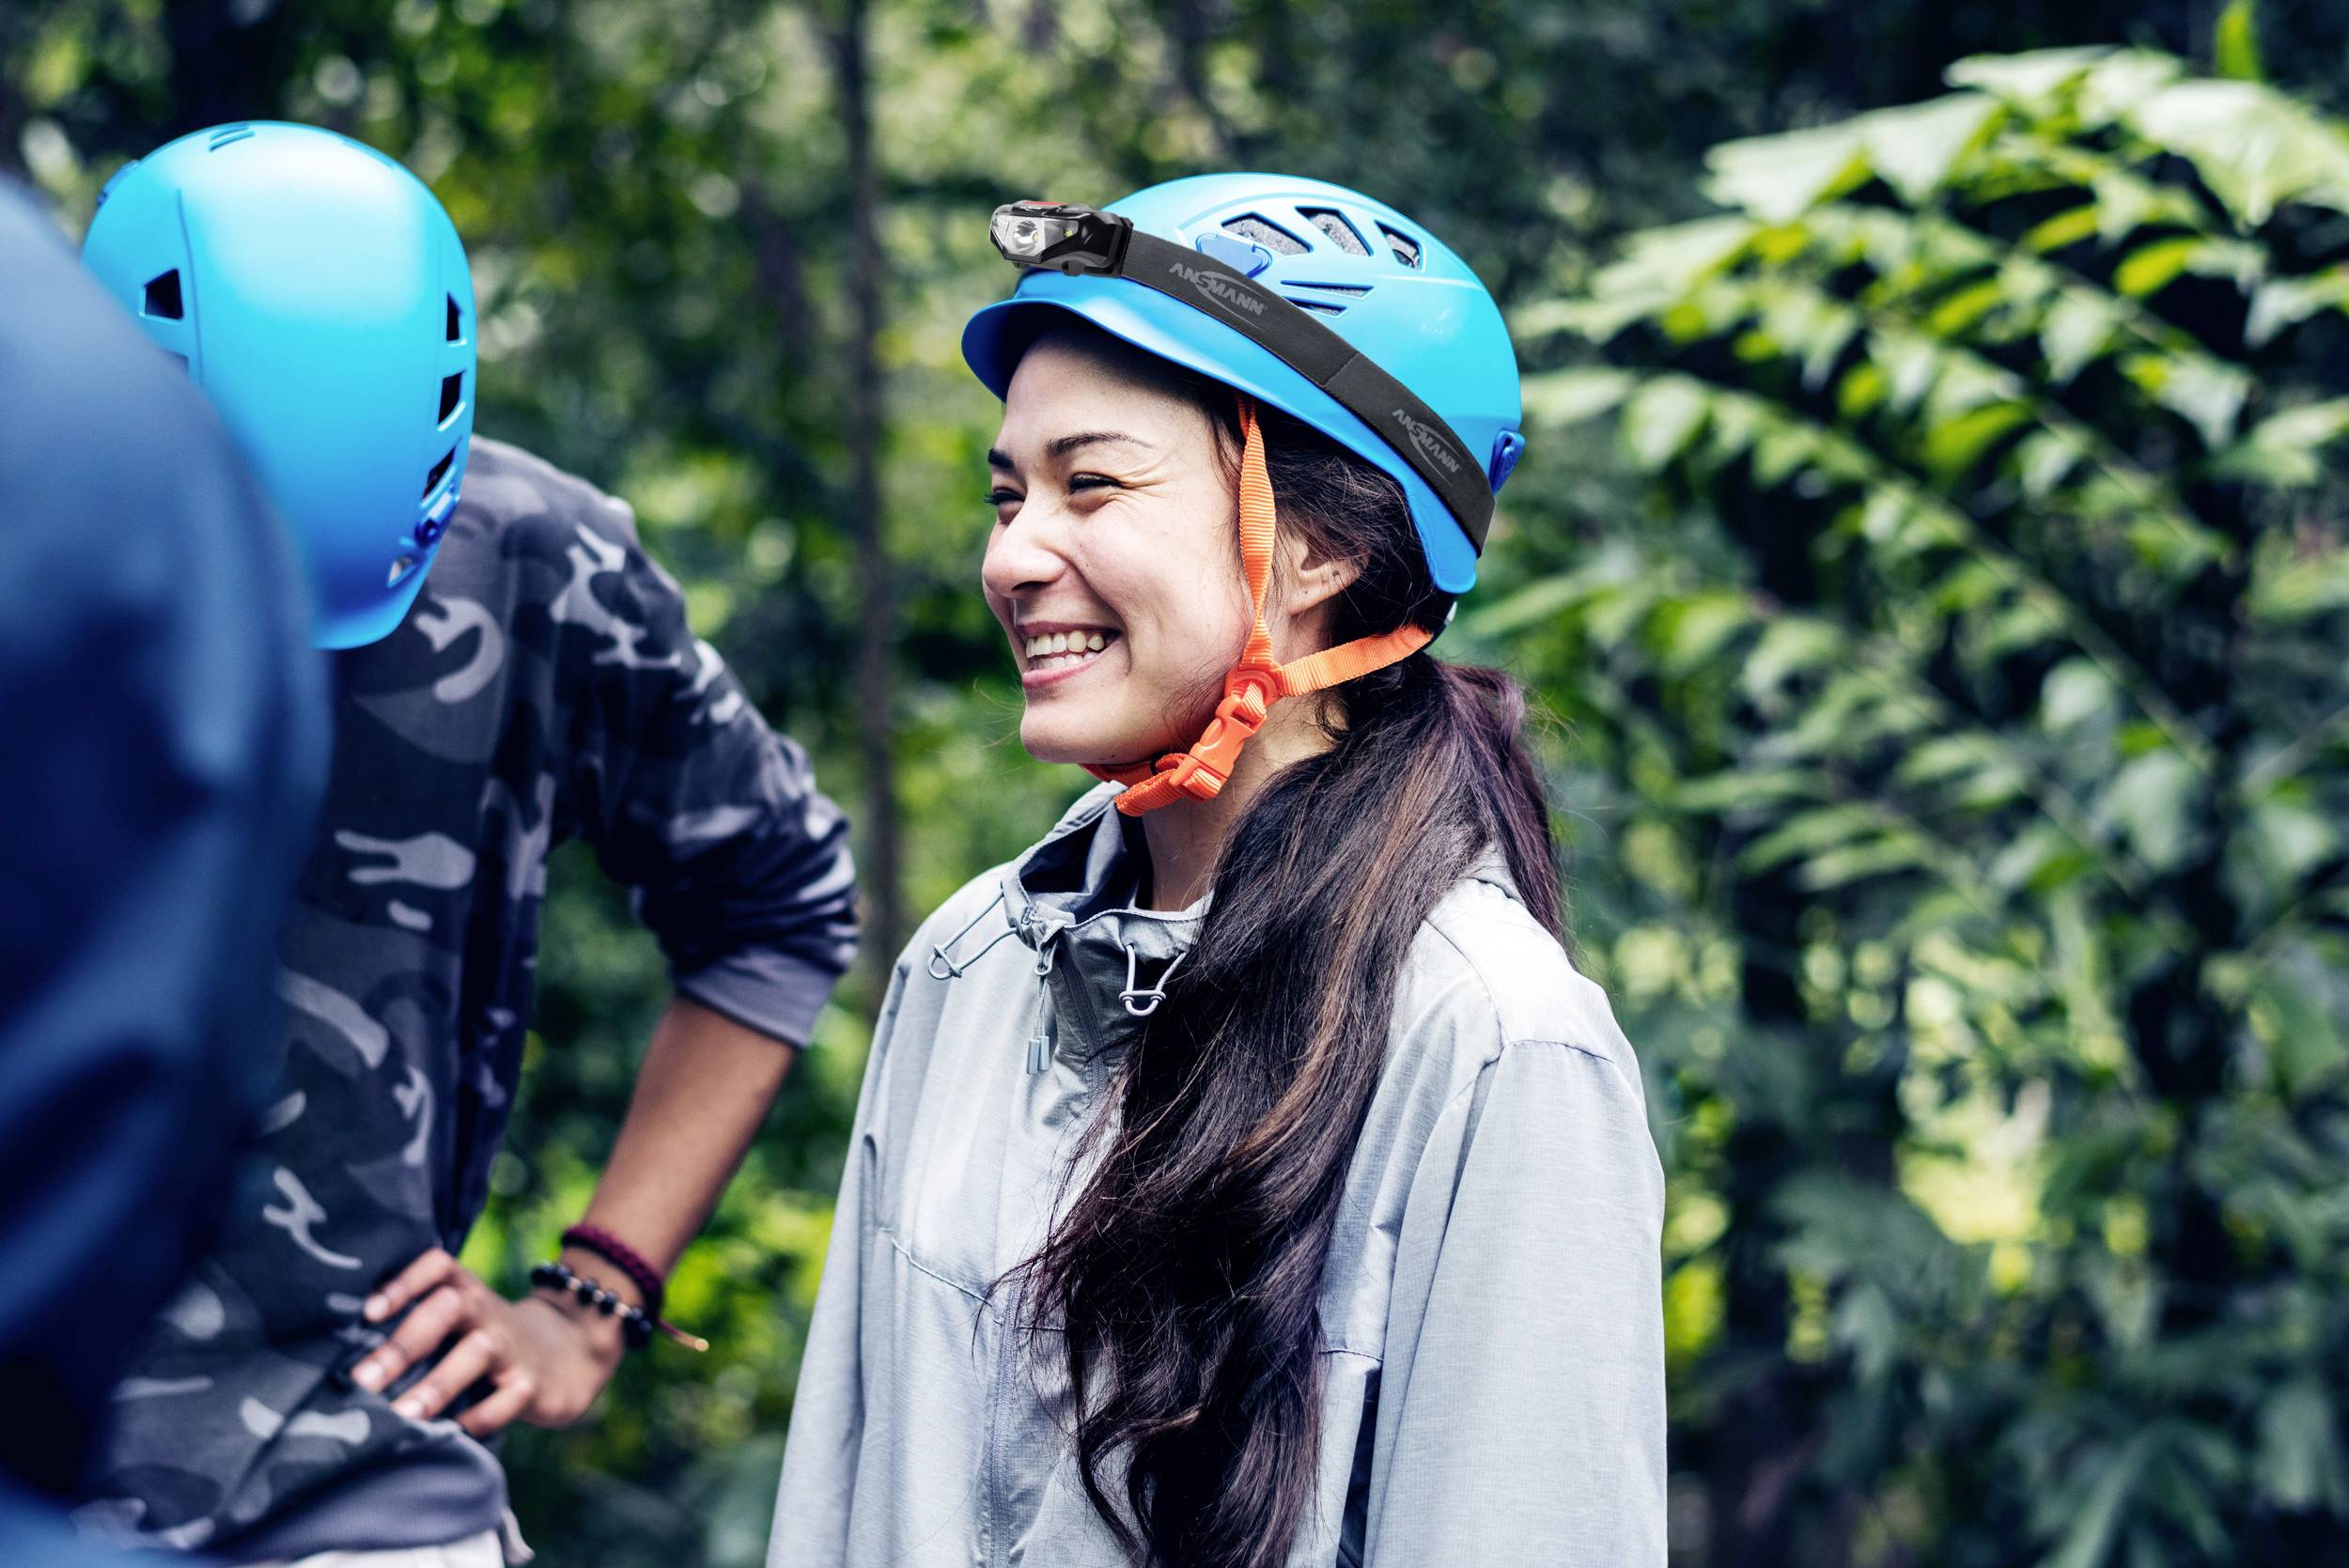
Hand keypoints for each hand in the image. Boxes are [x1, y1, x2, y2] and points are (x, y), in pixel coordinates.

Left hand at [349, 1247, 625, 1435]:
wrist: (571, 1354)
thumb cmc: (485, 1341)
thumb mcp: (460, 1321)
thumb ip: (416, 1325)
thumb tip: (333, 1350)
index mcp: (464, 1292)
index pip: (437, 1267)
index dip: (404, 1282)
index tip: (367, 1313)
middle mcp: (486, 1313)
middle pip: (447, 1309)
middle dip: (404, 1343)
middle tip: (362, 1380)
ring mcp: (512, 1349)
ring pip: (475, 1354)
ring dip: (436, 1385)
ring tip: (401, 1416)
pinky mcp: (533, 1385)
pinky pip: (507, 1400)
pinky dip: (480, 1417)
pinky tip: (451, 1434)